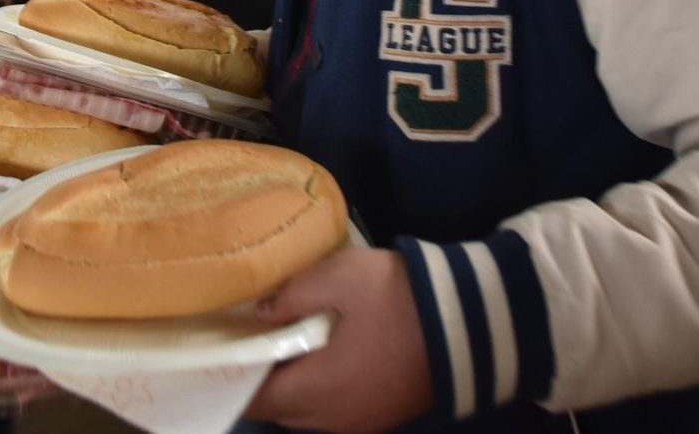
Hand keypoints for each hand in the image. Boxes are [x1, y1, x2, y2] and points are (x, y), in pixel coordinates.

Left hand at [243, 248, 431, 432]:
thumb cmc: (396, 298)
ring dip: (293, 383)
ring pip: (306, 412)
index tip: (227, 342)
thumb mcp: (338, 278)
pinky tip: (326, 351)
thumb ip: (290, 296)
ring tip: (289, 339)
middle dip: (262, 377)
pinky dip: (320, 387)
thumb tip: (258, 314)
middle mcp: (333, 420)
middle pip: (277, 409)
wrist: (471, 320)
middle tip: (256, 334)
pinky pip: (334, 410)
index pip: (253, 400)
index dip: (233, 374)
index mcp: (316, 391)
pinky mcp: (382, 415)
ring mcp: (360, 422)